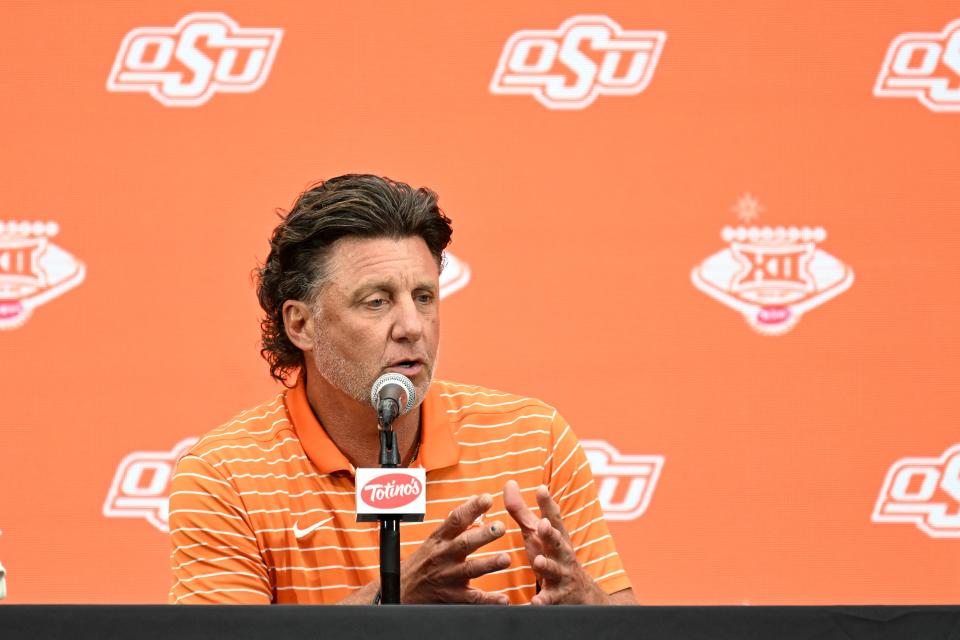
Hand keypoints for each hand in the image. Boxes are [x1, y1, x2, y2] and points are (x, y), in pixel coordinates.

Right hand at [400, 493, 510, 603]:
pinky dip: (488, 600)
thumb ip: (456, 522)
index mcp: (440, 539)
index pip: (456, 520)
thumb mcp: (435, 539)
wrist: (402, 592)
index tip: (487, 499)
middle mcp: (444, 556)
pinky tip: (503, 598)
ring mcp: (448, 577)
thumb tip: (474, 500)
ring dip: (489, 564)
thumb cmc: (422, 562)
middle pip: (464, 543)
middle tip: (500, 527)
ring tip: (506, 559)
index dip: (472, 508)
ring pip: (470, 569)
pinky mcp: (451, 597)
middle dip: (483, 535)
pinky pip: (472, 599)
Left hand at [503, 480, 606, 604]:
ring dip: (547, 565)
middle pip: (558, 542)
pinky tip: (535, 602)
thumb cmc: (552, 557)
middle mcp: (562, 554)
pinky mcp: (558, 597)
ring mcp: (562, 575)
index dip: (548, 504)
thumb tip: (509, 482)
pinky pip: (550, 599)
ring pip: (554, 570)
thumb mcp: (537, 534)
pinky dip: (543, 601)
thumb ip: (522, 511)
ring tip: (538, 561)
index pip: (554, 518)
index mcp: (555, 537)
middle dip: (551, 533)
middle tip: (543, 525)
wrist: (581, 594)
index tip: (541, 489)